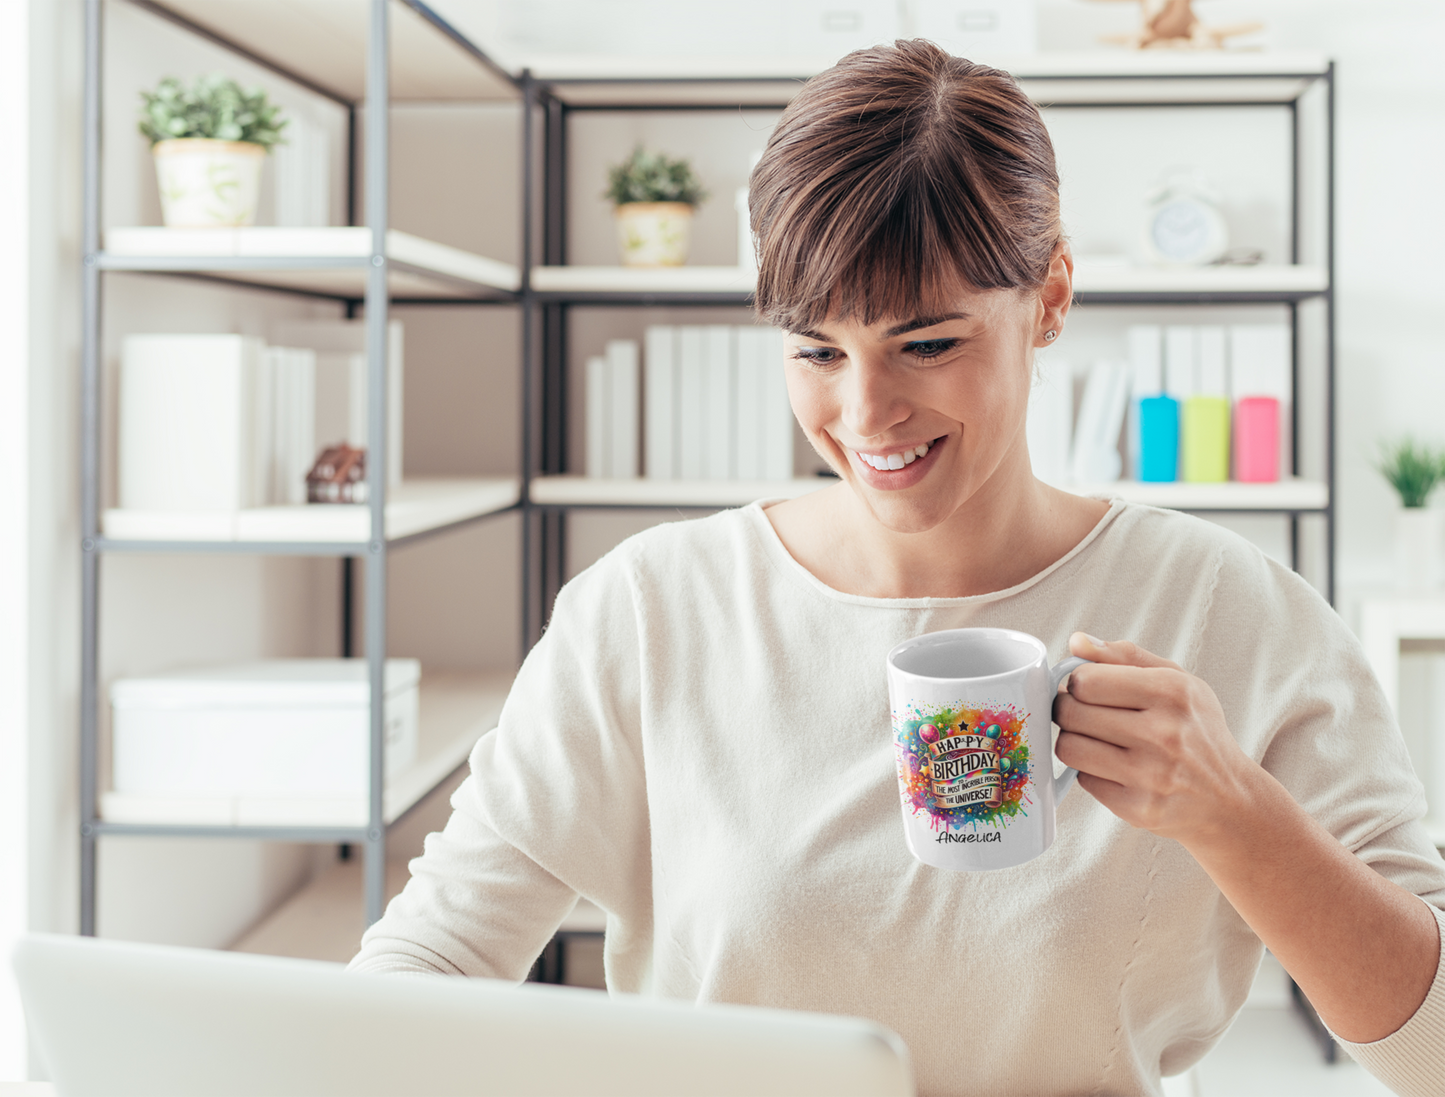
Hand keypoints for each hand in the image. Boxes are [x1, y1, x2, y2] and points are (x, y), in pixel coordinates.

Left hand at [1052, 633, 1260, 846]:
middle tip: (1086, 714)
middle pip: (1071, 713)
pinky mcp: (1138, 808)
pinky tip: (1116, 768)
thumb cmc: (1197, 732)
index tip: (1088, 689)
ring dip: (1074, 742)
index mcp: (1171, 692)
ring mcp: (1150, 775)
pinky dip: (1091, 772)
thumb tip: (1076, 642)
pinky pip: (1082, 780)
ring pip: (1068, 748)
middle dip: (1069, 710)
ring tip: (1097, 740)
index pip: (1085, 680)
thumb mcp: (1176, 681)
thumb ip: (1124, 656)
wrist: (1230, 798)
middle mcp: (1163, 734)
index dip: (1078, 683)